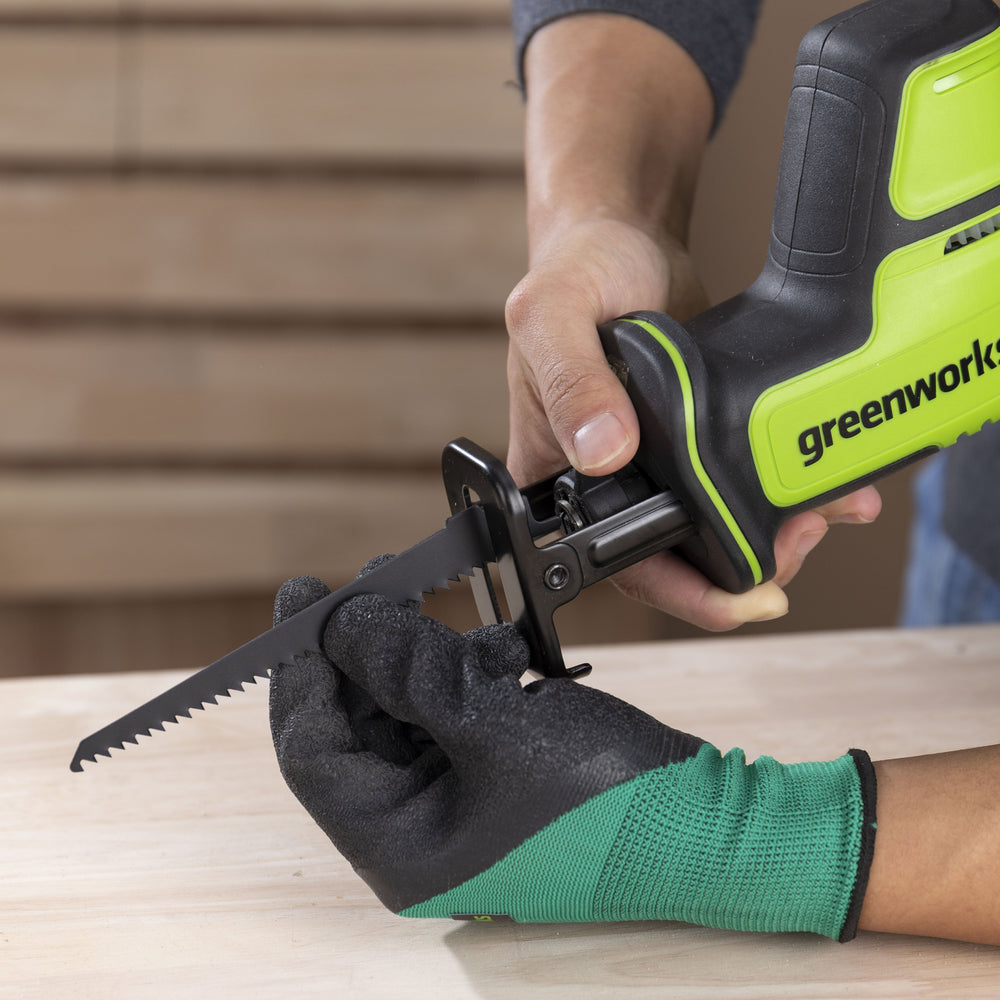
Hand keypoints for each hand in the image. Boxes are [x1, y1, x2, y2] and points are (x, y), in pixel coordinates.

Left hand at [269, 573, 875, 938]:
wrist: (711, 827)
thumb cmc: (611, 804)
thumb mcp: (495, 725)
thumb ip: (409, 671)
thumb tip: (341, 623)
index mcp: (401, 846)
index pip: (313, 752)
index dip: (302, 673)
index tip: (301, 603)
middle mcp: (420, 831)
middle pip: (354, 727)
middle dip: (360, 652)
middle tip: (365, 585)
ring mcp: (459, 805)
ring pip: (402, 714)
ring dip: (417, 657)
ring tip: (439, 610)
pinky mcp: (494, 776)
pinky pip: (450, 714)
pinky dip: (460, 672)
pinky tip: (494, 647)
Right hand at [505, 215, 882, 629]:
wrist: (626, 237)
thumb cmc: (576, 272)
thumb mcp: (554, 316)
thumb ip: (571, 381)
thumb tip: (606, 452)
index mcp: (557, 472)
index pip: (607, 559)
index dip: (672, 589)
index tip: (735, 598)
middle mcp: (608, 481)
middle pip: (673, 559)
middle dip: (739, 574)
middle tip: (794, 549)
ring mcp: (660, 464)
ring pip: (715, 530)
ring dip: (775, 538)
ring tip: (820, 516)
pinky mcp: (702, 439)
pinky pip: (743, 482)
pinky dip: (790, 493)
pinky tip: (832, 489)